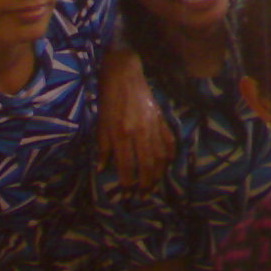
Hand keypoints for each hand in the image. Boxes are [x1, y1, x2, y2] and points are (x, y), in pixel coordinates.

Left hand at [98, 49, 173, 190]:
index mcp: (121, 133)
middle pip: (147, 165)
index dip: (128, 182)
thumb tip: (103, 168)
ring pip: (161, 157)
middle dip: (145, 184)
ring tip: (154, 185)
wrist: (125, 75)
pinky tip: (166, 164)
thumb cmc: (108, 99)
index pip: (126, 165)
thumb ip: (103, 147)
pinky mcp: (162, 121)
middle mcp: (139, 133)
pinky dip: (170, 156)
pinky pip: (170, 143)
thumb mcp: (101, 123)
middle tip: (143, 195)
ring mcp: (154, 127)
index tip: (127, 192)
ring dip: (158, 174)